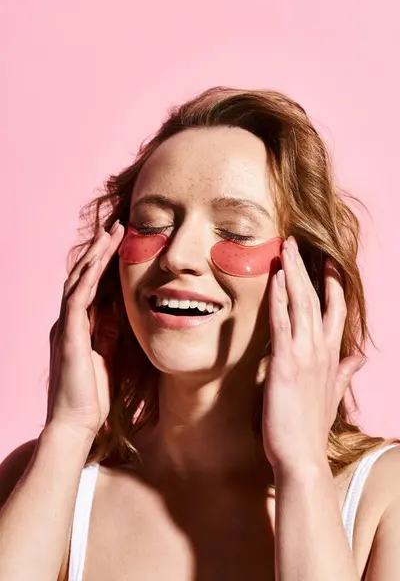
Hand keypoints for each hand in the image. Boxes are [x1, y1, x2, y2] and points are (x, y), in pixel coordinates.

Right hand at [46, 221, 124, 437]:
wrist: (76, 422)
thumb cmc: (92, 394)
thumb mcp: (107, 355)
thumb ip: (110, 332)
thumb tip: (120, 311)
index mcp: (79, 325)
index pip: (91, 285)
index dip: (104, 262)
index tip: (120, 241)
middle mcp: (69, 321)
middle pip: (82, 276)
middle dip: (99, 250)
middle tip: (116, 226)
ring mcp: (66, 327)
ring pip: (77, 281)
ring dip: (94, 256)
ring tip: (110, 234)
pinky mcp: (68, 337)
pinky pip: (76, 301)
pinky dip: (86, 280)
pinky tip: (97, 262)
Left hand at [262, 236, 365, 470]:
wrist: (302, 457)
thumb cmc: (311, 427)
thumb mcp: (333, 395)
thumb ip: (345, 372)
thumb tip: (360, 357)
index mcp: (331, 356)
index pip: (335, 312)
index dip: (332, 285)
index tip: (327, 262)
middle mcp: (321, 350)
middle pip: (318, 299)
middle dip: (309, 268)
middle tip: (298, 242)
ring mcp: (305, 354)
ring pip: (302, 303)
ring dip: (294, 273)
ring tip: (286, 247)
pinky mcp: (286, 362)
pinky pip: (282, 322)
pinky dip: (280, 297)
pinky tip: (276, 278)